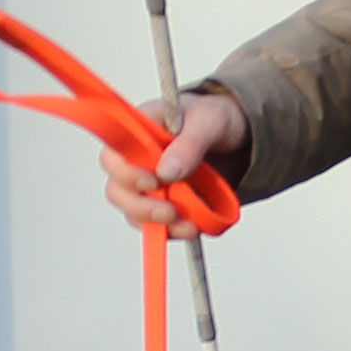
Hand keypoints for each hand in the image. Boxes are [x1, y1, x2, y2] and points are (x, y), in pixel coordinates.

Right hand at [99, 88, 248, 227]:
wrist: (237, 140)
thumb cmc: (215, 119)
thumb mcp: (210, 121)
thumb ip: (189, 143)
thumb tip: (166, 171)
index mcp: (138, 130)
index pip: (113, 155)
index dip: (125, 173)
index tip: (154, 181)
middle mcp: (136, 160)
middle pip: (117, 190)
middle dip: (140, 206)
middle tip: (169, 211)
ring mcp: (148, 185)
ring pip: (133, 212)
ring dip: (157, 222)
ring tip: (188, 224)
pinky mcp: (163, 204)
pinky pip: (157, 225)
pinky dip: (173, 231)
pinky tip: (192, 227)